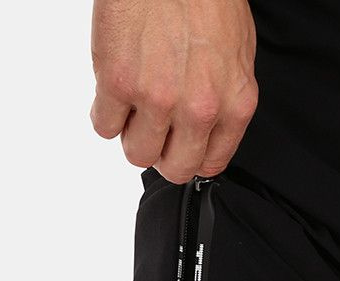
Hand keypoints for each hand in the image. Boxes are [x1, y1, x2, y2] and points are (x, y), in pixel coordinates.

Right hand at [90, 0, 257, 183]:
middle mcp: (199, 108)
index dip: (189, 156)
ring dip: (130, 134)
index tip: (178, 146)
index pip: (209, 164)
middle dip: (161, 151)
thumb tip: (207, 128)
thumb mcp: (235, 53)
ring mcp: (158, 99)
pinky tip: (114, 90)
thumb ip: (224, 98)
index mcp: (234, 104)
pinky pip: (104, 126)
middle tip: (153, 127)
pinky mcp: (119, 82)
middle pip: (172, 168)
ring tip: (133, 104)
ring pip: (136, 153)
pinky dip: (105, 113)